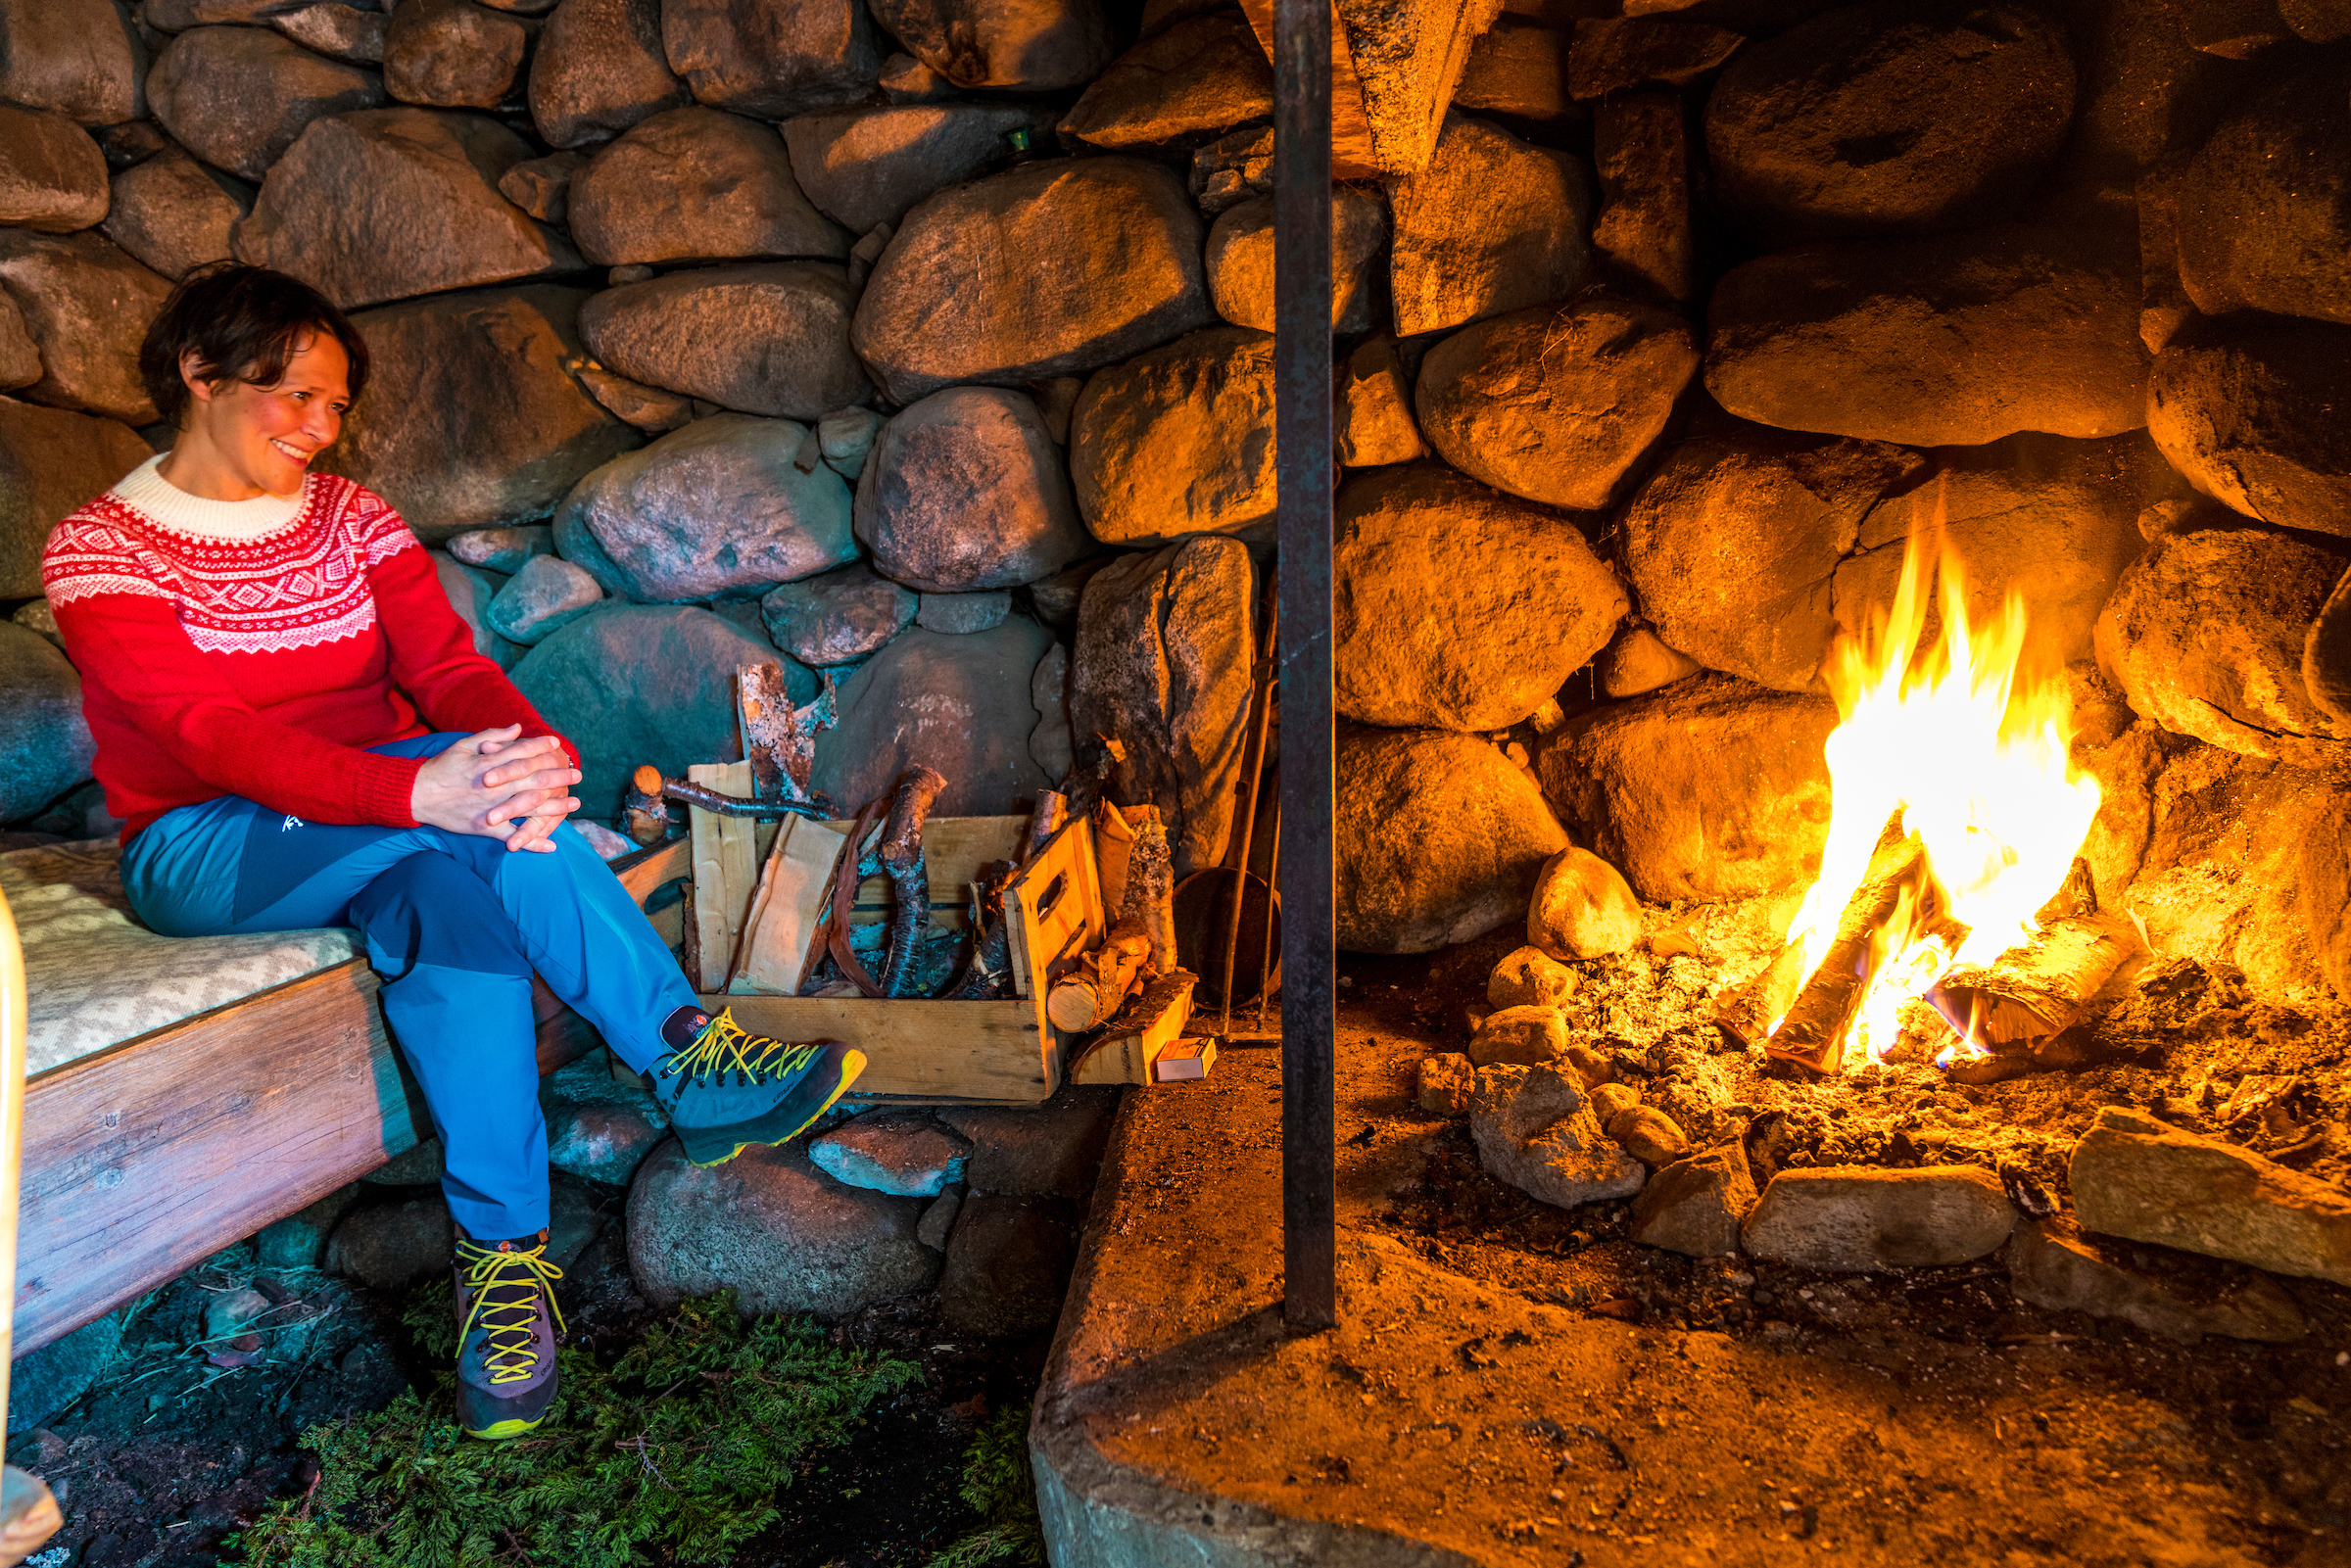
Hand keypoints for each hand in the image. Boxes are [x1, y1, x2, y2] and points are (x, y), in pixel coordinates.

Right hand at [410, 726, 582, 849]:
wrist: (415, 794)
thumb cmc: (440, 767)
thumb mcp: (464, 745)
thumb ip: (492, 737)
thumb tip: (518, 727)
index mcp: (489, 763)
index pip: (522, 752)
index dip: (541, 747)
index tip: (557, 744)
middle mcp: (495, 785)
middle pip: (534, 779)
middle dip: (558, 777)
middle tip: (577, 774)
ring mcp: (492, 807)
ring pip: (530, 807)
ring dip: (555, 807)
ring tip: (574, 804)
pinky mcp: (485, 827)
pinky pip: (512, 836)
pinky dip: (532, 842)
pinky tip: (551, 846)